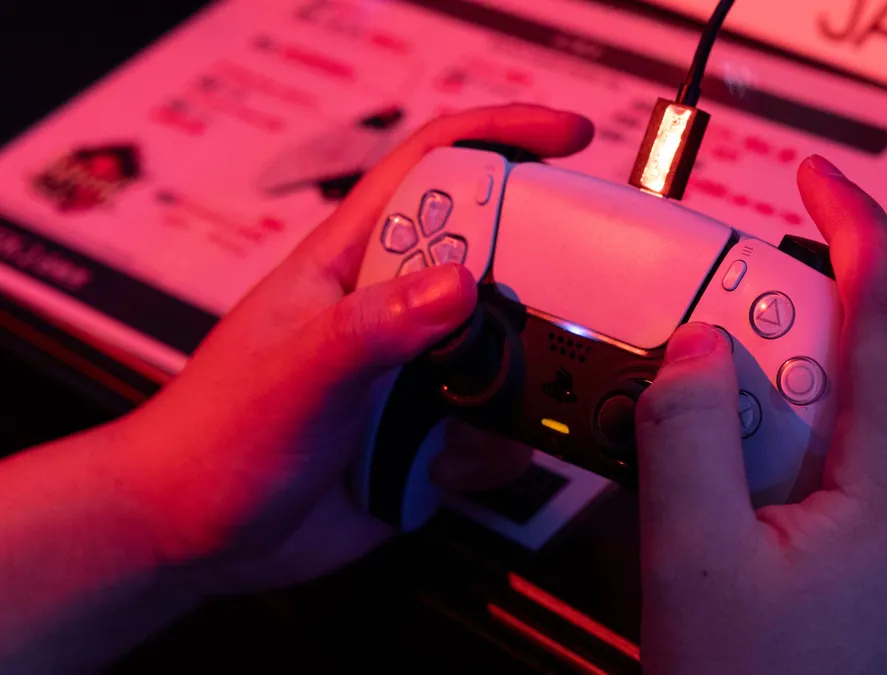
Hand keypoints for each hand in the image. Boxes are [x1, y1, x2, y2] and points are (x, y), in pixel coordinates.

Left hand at [114, 105, 592, 593]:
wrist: (197, 533)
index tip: (571, 137)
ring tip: (464, 417)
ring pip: (510, 353)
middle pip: (497, 259)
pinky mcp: (431, 431)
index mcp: (356, 261)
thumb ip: (378, 324)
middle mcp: (397, 308)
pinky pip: (497, 428)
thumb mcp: (301, 369)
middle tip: (566, 312)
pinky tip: (439, 466)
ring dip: (510, 388)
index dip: (503, 136)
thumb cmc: (219, 434)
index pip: (436, 166)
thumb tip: (463, 283)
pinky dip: (488, 451)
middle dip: (537, 284)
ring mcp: (417, 371)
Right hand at [634, 156, 886, 673]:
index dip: (862, 227)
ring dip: (875, 380)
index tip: (823, 181)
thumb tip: (700, 352)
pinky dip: (883, 448)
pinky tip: (808, 490)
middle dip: (875, 299)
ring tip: (780, 400)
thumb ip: (688, 435)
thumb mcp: (692, 566)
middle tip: (790, 295)